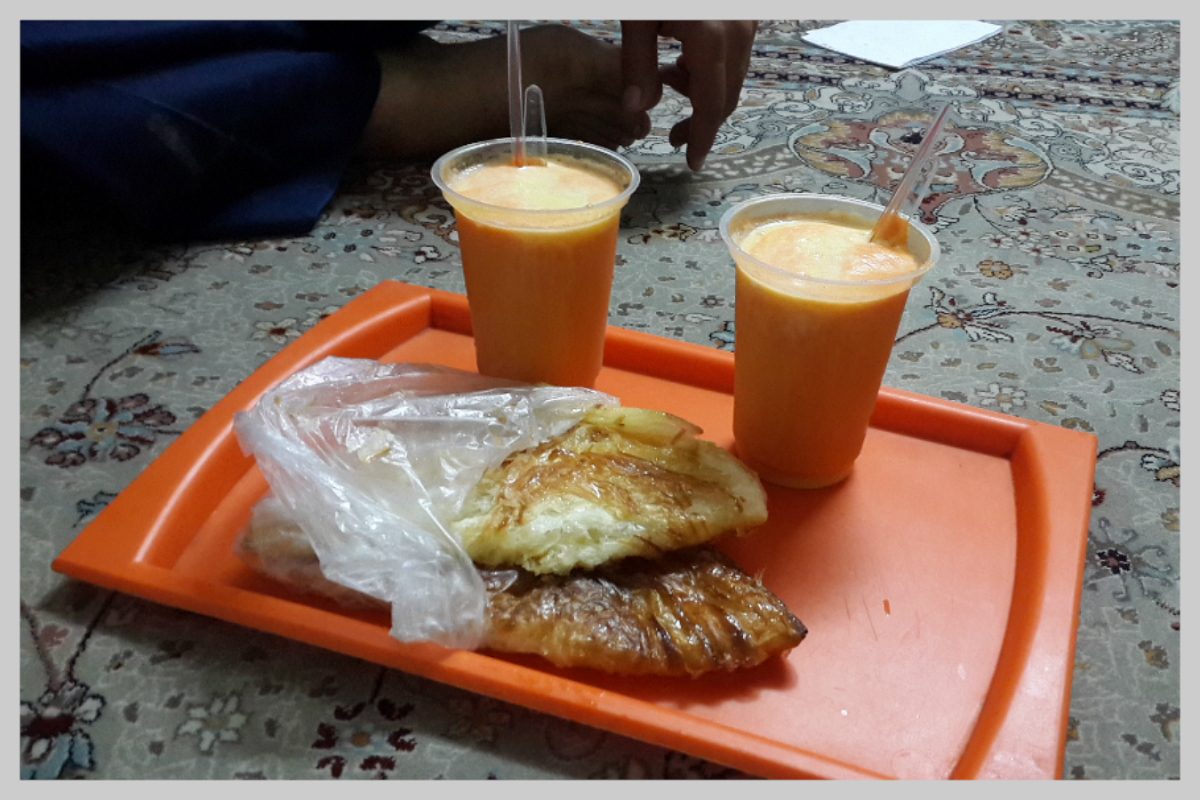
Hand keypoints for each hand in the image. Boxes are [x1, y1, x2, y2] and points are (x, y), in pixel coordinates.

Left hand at [620, 21, 756, 170]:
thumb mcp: (638, 16)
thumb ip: (638, 62)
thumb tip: (636, 109)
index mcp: (711, 39)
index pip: (711, 105)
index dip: (702, 138)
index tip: (694, 163)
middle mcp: (739, 33)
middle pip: (726, 95)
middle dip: (702, 122)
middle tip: (675, 136)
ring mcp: (747, 22)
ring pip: (733, 77)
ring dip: (704, 93)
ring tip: (668, 82)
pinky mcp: (746, 14)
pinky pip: (735, 54)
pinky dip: (711, 69)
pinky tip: (683, 61)